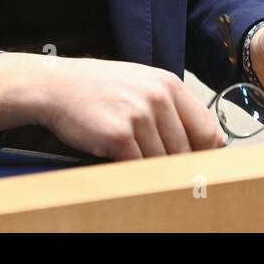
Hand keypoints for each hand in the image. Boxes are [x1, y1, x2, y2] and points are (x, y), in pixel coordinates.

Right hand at [0, 54, 226, 158]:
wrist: (55, 85)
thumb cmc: (97, 87)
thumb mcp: (140, 83)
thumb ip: (169, 107)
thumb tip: (199, 142)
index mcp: (168, 84)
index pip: (207, 130)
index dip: (206, 155)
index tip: (199, 168)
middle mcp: (158, 97)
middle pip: (187, 151)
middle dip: (176, 168)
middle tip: (168, 179)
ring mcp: (139, 115)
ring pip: (162, 162)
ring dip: (152, 171)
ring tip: (139, 169)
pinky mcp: (119, 134)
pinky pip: (138, 167)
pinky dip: (132, 174)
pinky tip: (122, 167)